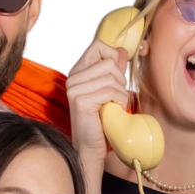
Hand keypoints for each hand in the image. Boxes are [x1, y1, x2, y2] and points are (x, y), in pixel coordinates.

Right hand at [64, 38, 131, 166]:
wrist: (91, 148)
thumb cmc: (101, 121)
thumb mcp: (109, 90)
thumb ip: (113, 70)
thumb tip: (122, 50)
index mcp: (77, 72)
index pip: (98, 45)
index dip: (113, 56)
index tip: (117, 75)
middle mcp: (73, 78)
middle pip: (108, 61)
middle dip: (120, 80)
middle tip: (115, 98)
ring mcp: (75, 88)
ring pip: (112, 77)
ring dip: (120, 94)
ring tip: (113, 107)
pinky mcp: (81, 100)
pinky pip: (111, 91)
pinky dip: (119, 101)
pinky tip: (112, 112)